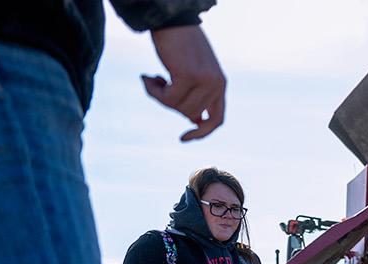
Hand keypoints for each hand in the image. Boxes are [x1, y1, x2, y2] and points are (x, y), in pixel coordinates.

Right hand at [143, 26, 225, 141]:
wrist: (172, 20)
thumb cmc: (179, 44)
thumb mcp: (192, 72)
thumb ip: (196, 94)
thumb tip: (194, 121)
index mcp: (220, 84)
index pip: (217, 119)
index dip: (202, 132)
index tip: (183, 138)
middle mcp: (216, 84)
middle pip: (189, 114)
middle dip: (169, 103)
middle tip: (157, 83)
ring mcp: (205, 80)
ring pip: (177, 107)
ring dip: (158, 95)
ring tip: (151, 78)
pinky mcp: (188, 76)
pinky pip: (167, 98)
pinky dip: (153, 90)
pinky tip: (147, 76)